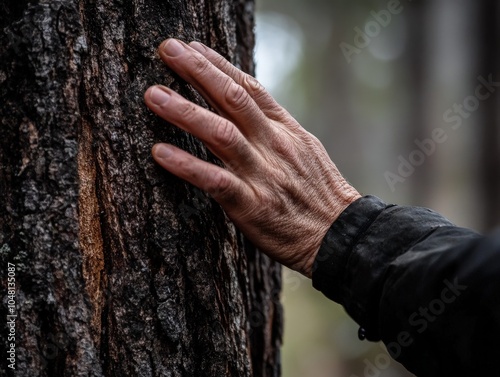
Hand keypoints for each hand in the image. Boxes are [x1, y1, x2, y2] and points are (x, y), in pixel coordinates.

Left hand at [144, 39, 360, 276]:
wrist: (340, 236)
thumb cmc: (319, 194)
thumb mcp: (304, 150)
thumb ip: (274, 127)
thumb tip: (245, 106)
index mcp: (286, 131)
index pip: (249, 88)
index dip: (218, 65)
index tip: (192, 47)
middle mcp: (274, 145)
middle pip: (232, 99)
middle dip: (198, 72)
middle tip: (168, 50)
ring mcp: (263, 174)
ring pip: (221, 134)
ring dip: (185, 112)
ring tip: (154, 95)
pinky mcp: (252, 206)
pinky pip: (215, 181)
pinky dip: (187, 165)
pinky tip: (160, 152)